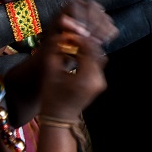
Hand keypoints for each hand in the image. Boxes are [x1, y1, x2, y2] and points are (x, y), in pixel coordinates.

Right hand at [36, 0, 116, 120]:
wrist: (60, 120)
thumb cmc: (51, 98)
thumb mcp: (50, 74)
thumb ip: (55, 53)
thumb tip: (59, 35)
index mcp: (86, 78)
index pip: (89, 49)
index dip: (79, 37)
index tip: (68, 31)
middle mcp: (98, 79)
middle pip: (97, 51)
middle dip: (85, 40)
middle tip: (73, 32)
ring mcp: (101, 82)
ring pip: (99, 56)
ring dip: (88, 47)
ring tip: (75, 40)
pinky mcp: (99, 82)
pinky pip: (97, 63)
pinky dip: (89, 55)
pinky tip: (78, 50)